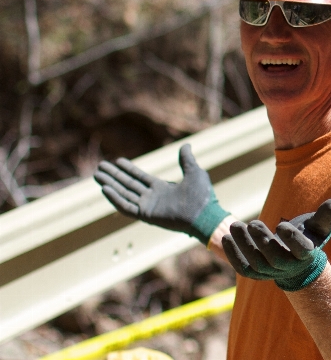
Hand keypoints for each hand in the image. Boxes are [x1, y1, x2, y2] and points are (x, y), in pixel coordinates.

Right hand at [94, 144, 229, 243]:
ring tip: (97, 175)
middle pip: (128, 184)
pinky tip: (105, 189)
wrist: (204, 214)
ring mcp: (148, 207)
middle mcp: (153, 197)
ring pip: (124, 193)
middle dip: (114, 176)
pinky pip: (126, 207)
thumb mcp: (194, 172)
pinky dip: (115, 199)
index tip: (118, 161)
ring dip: (111, 184)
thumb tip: (186, 145)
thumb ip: (186, 160)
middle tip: (100, 167)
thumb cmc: (202, 195)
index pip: (140, 178)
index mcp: (163, 188)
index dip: (129, 169)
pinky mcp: (146, 215)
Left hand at [222, 199, 330, 291]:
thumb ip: (324, 215)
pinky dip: (233, 255)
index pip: (301, 250)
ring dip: (244, 245)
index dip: (291, 239)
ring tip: (236, 226)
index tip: (281, 224)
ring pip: (256, 264)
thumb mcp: (318, 226)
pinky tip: (227, 238)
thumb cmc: (308, 237)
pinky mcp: (256, 274)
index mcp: (306, 254)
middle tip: (252, 223)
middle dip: (263, 241)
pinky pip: (243, 268)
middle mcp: (289, 267)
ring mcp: (271, 272)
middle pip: (275, 258)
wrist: (297, 261)